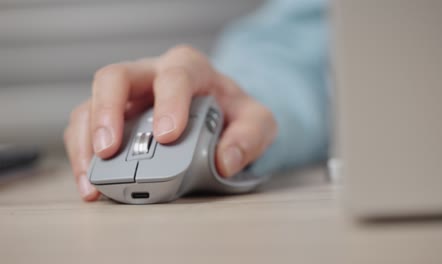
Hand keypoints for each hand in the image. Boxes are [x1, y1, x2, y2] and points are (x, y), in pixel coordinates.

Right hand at [64, 45, 276, 200]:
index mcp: (188, 69)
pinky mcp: (113, 118)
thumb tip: (226, 160)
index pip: (175, 76)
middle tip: (109, 149)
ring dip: (86, 141)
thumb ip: (249, 137)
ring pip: (90, 103)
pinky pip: (85, 129)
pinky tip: (89, 182)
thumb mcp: (256, 122)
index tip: (167, 136)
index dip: (168, 103)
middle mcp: (151, 75)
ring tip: (91, 179)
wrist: (218, 114)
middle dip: (107, 113)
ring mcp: (128, 96)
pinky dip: (82, 155)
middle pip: (116, 78)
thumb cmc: (232, 113)